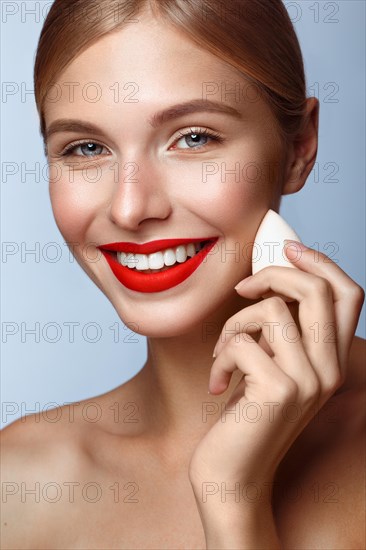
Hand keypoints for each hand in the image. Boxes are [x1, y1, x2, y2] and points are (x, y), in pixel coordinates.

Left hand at [189, 241, 363, 516]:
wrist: (231, 475)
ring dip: (232, 326)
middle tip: (242, 287)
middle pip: (316, 290)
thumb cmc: (244, 417)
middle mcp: (329, 369)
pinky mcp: (278, 391)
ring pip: (270, 310)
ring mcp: (308, 381)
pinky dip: (219, 356)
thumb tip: (267, 279)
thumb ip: (280, 330)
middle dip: (272, 273)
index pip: (348, 294)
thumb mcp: (269, 365)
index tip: (287, 247)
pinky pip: (241, 342)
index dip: (320, 262)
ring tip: (222, 355)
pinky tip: (217, 384)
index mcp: (331, 360)